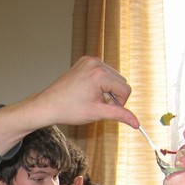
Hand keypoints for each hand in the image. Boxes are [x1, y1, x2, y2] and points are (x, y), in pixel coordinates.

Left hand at [0, 56, 139, 154]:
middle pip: (120, 81)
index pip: (125, 89)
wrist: (47, 105)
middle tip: (97, 105)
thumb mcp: (97, 113)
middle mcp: (96, 62)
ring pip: (112, 76)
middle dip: (113, 95)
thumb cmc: (69, 110)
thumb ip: (120, 115)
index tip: (106, 110)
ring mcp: (89, 60)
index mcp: (100, 74)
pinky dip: (100, 82)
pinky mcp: (84, 61)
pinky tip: (87, 91)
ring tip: (90, 98)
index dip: (120, 103)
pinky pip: (102, 72)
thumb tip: (137, 124)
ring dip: (107, 89)